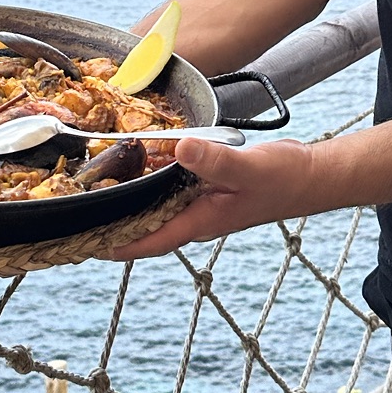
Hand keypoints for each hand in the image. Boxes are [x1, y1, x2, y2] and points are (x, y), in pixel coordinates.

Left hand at [108, 136, 328, 258]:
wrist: (308, 177)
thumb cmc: (282, 179)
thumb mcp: (247, 167)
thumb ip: (214, 160)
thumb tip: (181, 147)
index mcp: (200, 221)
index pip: (151, 242)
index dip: (118, 245)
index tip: (87, 244)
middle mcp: (196, 216)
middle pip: (148, 227)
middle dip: (117, 224)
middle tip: (83, 212)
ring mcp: (202, 203)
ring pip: (159, 208)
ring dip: (134, 201)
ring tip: (101, 187)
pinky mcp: (208, 187)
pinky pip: (173, 189)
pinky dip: (155, 179)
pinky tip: (143, 162)